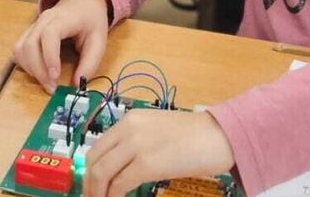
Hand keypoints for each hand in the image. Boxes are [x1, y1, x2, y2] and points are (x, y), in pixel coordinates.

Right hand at [13, 0, 109, 91]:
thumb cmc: (90, 21)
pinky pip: (19, 50)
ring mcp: (33, 26)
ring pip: (20, 48)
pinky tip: (38, 72)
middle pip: (30, 44)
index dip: (49, 56)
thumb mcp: (99, 40)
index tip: (55, 76)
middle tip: (52, 87)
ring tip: (46, 81)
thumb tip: (78, 84)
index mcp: (63, 19)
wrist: (81, 2)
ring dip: (30, 69)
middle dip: (38, 70)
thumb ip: (90, 62)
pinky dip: (25, 64)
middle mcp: (43, 20)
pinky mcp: (28, 33)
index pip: (49, 35)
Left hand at [83, 110, 234, 196]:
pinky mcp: (147, 164)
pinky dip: (114, 196)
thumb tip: (120, 167)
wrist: (219, 135)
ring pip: (102, 173)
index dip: (90, 168)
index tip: (91, 184)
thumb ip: (136, 142)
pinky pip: (120, 184)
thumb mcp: (157, 131)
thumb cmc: (195, 136)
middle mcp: (128, 129)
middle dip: (90, 183)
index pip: (97, 146)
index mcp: (129, 119)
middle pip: (94, 160)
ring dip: (98, 192)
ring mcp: (136, 146)